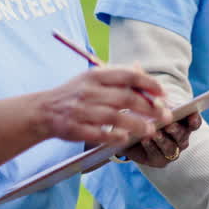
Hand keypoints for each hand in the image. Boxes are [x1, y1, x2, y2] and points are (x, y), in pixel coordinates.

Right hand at [34, 64, 172, 144]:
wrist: (42, 110)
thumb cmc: (73, 94)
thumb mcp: (91, 78)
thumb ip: (116, 75)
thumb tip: (141, 70)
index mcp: (95, 75)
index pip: (128, 75)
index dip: (149, 84)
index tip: (163, 94)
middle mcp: (88, 91)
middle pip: (125, 97)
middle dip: (150, 107)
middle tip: (165, 116)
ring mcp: (81, 110)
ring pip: (115, 117)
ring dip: (137, 125)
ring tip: (151, 130)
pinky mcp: (75, 128)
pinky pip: (99, 134)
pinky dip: (115, 137)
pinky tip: (126, 139)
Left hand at [120, 113, 202, 167]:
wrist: (131, 132)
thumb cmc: (147, 115)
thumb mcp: (152, 107)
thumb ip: (158, 105)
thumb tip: (158, 103)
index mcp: (184, 123)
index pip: (194, 123)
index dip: (195, 120)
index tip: (192, 116)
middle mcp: (181, 139)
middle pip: (182, 135)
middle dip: (176, 130)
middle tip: (169, 126)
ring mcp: (170, 151)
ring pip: (170, 147)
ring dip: (163, 140)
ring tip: (156, 134)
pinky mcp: (158, 160)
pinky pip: (156, 155)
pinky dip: (151, 147)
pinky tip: (145, 140)